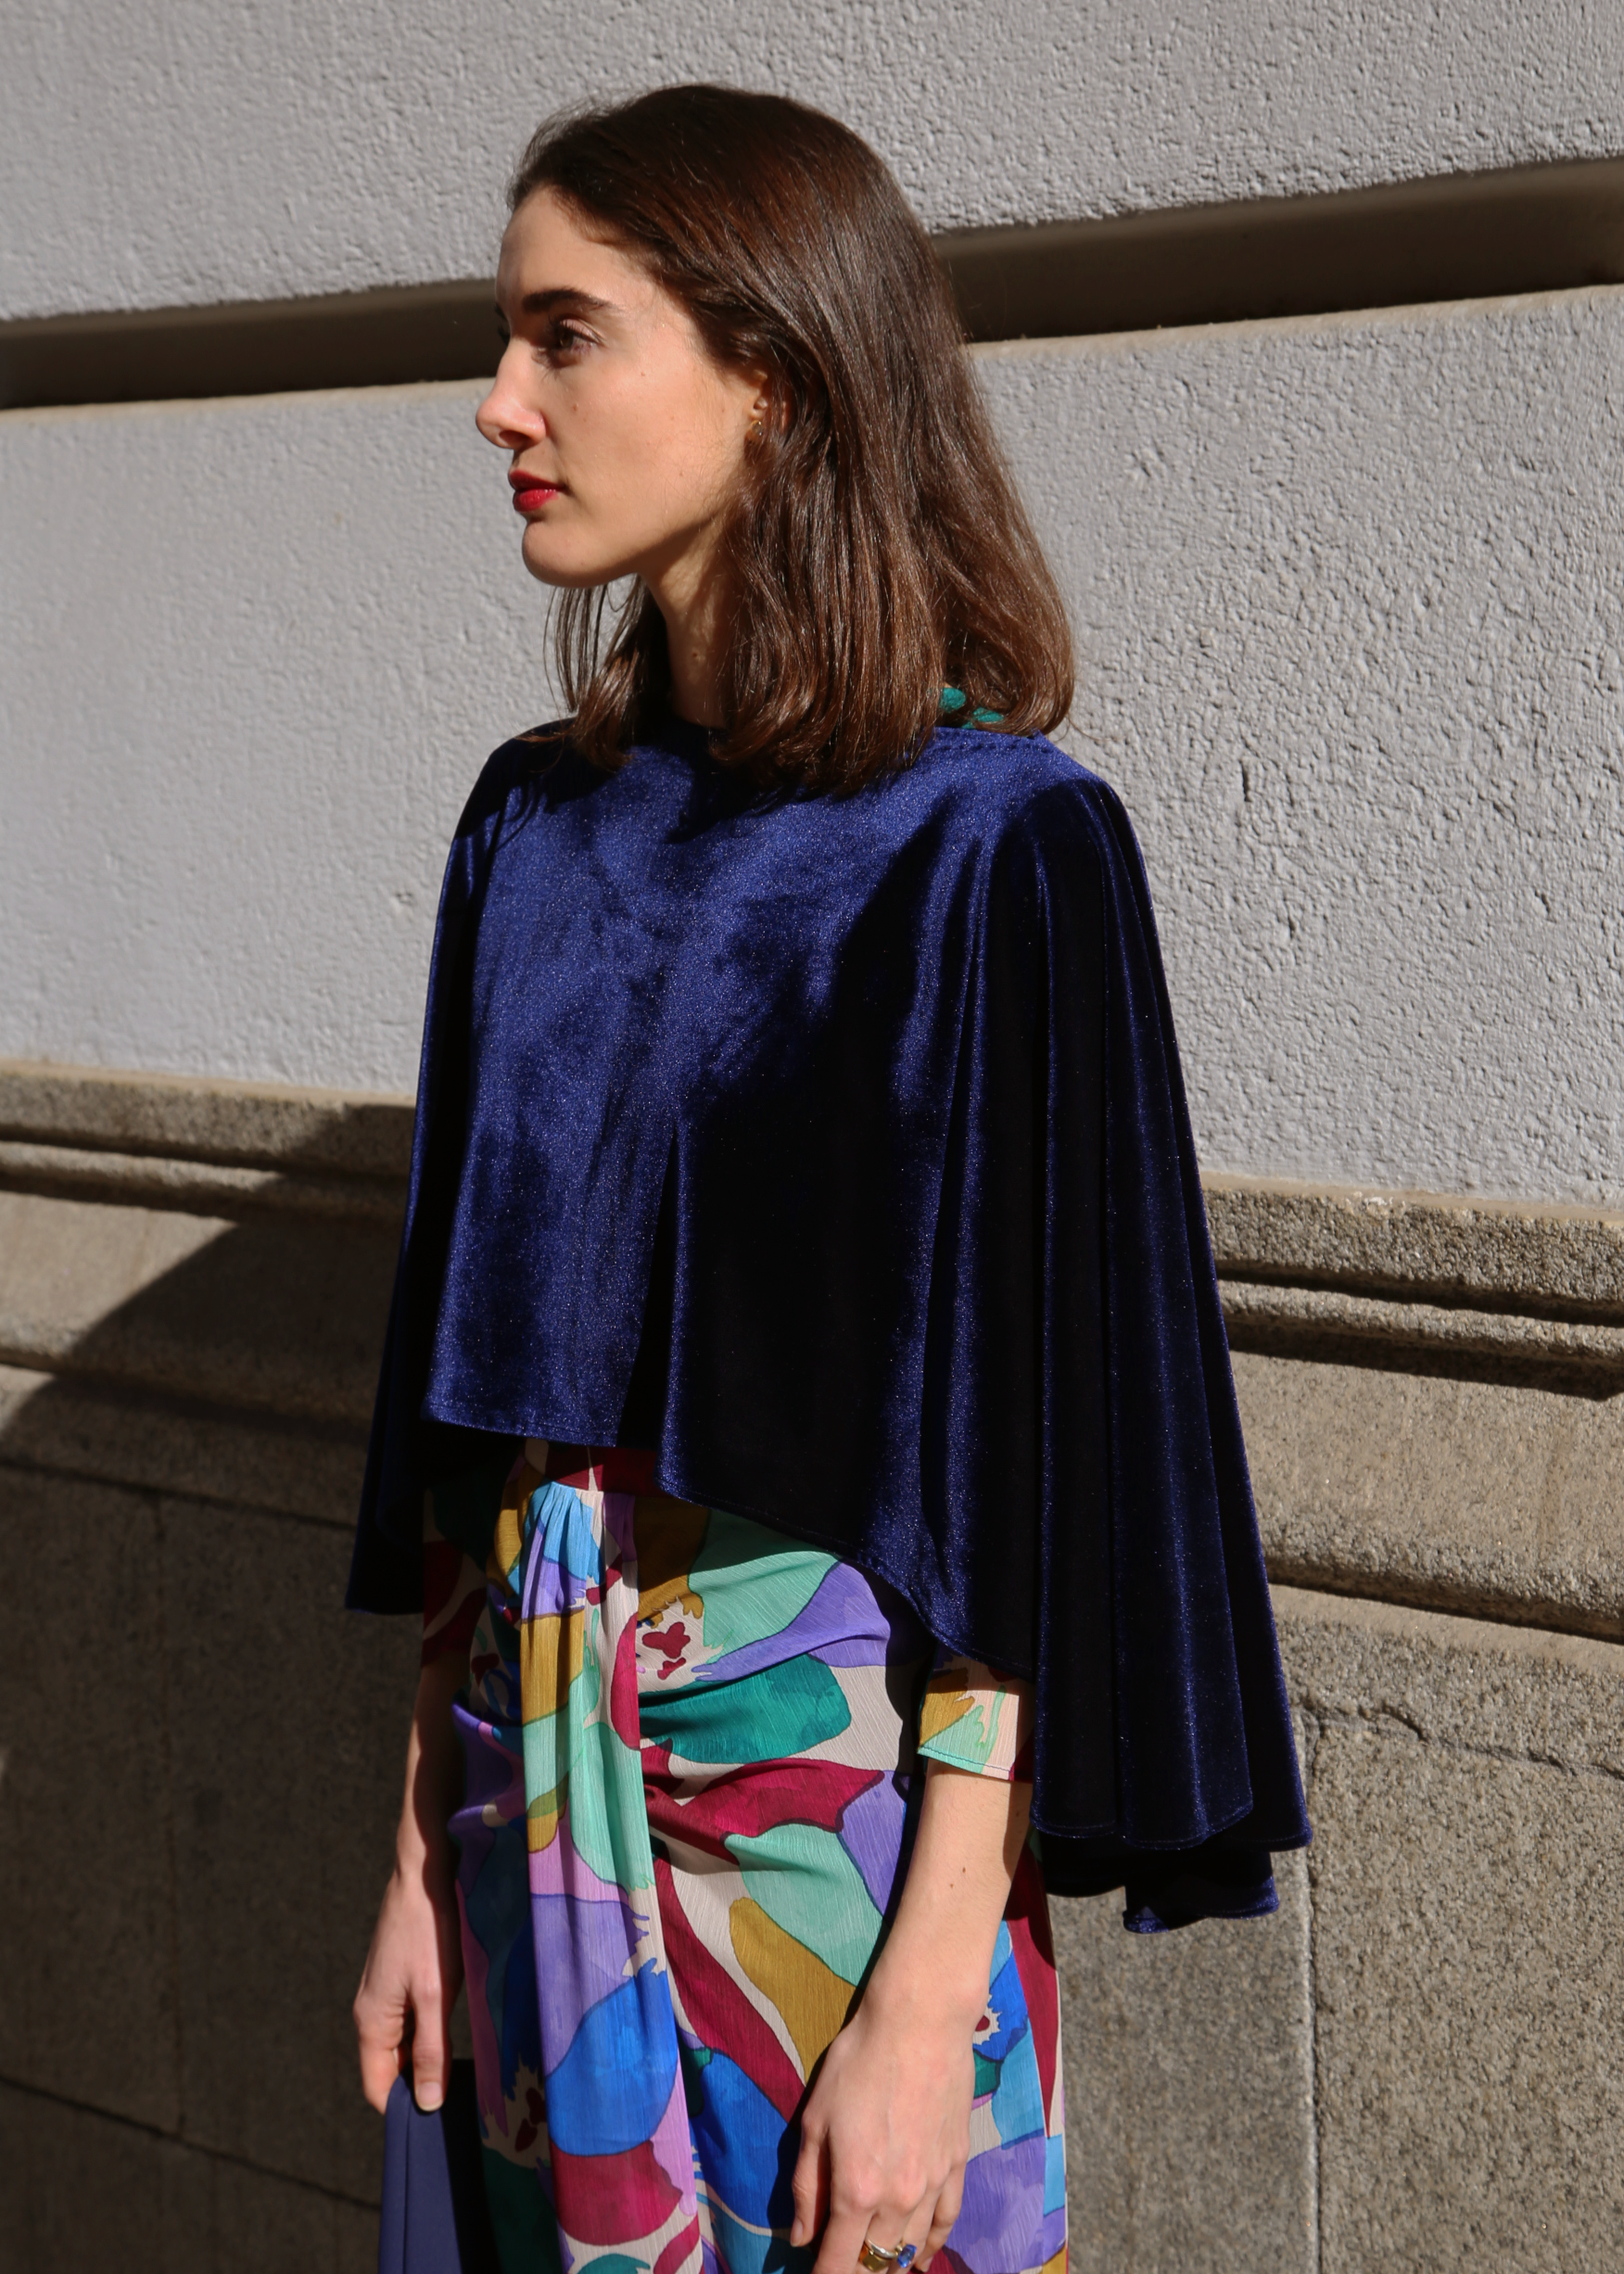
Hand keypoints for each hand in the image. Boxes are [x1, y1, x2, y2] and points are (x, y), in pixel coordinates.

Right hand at [354, 1655, 466, 2112]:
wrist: (427, 1864)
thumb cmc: (431, 1928)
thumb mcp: (435, 1994)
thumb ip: (429, 2052)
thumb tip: (425, 2105)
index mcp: (371, 2021)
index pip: (378, 2089)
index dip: (406, 2110)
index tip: (443, 2124)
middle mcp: (373, 2008)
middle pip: (392, 2068)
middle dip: (422, 2087)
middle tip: (467, 2102)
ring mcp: (387, 1989)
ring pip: (406, 2041)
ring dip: (432, 2057)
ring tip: (472, 2070)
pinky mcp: (404, 1971)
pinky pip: (414, 2017)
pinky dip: (435, 2031)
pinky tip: (466, 2030)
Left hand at [790, 1971, 977, 2273]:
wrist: (920, 2023)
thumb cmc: (858, 2063)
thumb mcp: (816, 2120)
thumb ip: (806, 2185)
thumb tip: (801, 2237)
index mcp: (856, 2190)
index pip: (838, 2262)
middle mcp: (898, 2199)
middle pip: (877, 2264)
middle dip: (856, 2273)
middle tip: (841, 2264)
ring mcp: (933, 2184)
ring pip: (913, 2250)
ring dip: (892, 2266)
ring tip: (875, 2269)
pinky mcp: (957, 2165)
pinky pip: (946, 2222)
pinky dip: (932, 2246)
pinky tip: (921, 2256)